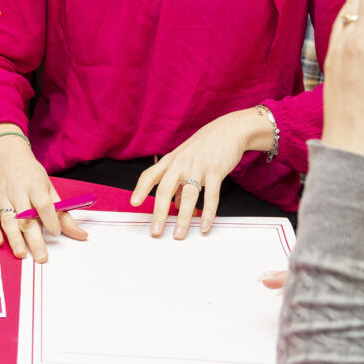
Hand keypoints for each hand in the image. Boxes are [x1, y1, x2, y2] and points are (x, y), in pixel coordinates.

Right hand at [0, 130, 86, 261]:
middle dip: (33, 239)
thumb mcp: (49, 188)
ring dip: (14, 238)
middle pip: (25, 216)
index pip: (42, 203)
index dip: (49, 219)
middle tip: (41, 256)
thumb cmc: (31, 174)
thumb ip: (63, 213)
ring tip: (22, 254)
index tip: (55, 233)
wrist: (7, 155)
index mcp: (35, 184)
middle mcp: (17, 190)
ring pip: (7, 219)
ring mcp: (1, 196)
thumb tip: (81, 235)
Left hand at [130, 108, 269, 238]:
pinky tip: (205, 226)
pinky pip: (211, 195)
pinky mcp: (216, 170)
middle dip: (159, 213)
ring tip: (179, 234)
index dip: (141, 188)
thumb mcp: (186, 160)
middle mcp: (181, 163)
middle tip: (156, 231)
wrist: (229, 129)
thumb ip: (179, 182)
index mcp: (171, 160)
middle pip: (165, 190)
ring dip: (183, 218)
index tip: (134, 203)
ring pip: (188, 196)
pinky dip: (208, 213)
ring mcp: (198, 166)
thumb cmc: (205, 147)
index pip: (150, 174)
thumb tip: (174, 206)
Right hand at [261, 253, 363, 315]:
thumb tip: (354, 311)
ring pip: (320, 278)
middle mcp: (352, 267)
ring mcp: (354, 276)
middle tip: (263, 282)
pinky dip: (315, 292)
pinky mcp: (359, 289)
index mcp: (358, 263)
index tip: (269, 279)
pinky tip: (303, 299)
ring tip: (275, 288)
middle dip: (289, 276)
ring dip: (300, 283)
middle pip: (314, 269)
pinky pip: (330, 289)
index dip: (293, 273)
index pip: (320, 264)